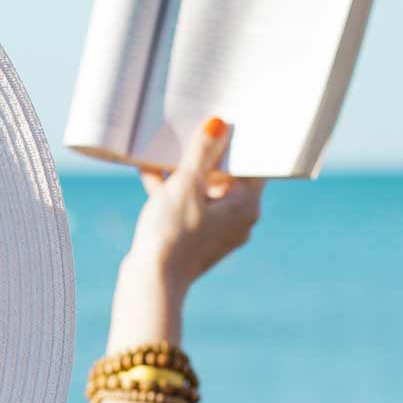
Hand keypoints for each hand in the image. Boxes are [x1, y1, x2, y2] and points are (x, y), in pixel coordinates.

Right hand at [128, 117, 263, 294]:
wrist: (151, 282)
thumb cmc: (172, 233)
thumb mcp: (185, 184)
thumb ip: (201, 152)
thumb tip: (218, 124)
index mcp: (246, 205)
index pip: (253, 164)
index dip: (240, 141)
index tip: (227, 120)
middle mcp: (238, 220)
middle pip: (227, 176)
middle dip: (206, 153)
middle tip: (193, 126)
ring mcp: (216, 231)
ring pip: (204, 191)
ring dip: (184, 171)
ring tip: (164, 147)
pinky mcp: (195, 239)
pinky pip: (189, 207)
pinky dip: (173, 191)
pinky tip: (149, 170)